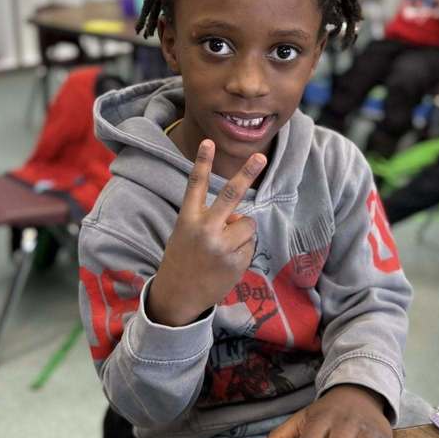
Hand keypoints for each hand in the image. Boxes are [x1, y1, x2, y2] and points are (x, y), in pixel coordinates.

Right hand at [147, 140, 264, 326]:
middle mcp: (205, 230)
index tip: (208, 141)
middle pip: (230, 195)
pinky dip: (243, 251)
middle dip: (246, 174)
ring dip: (242, 232)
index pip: (195, 186)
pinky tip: (227, 262)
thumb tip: (241, 217)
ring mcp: (222, 247)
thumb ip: (211, 220)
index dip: (202, 162)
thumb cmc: (184, 259)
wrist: (178, 296)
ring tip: (224, 248)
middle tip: (260, 156)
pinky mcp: (236, 262)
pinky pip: (250, 245)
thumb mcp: (186, 235)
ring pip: (248, 224)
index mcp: (188, 220)